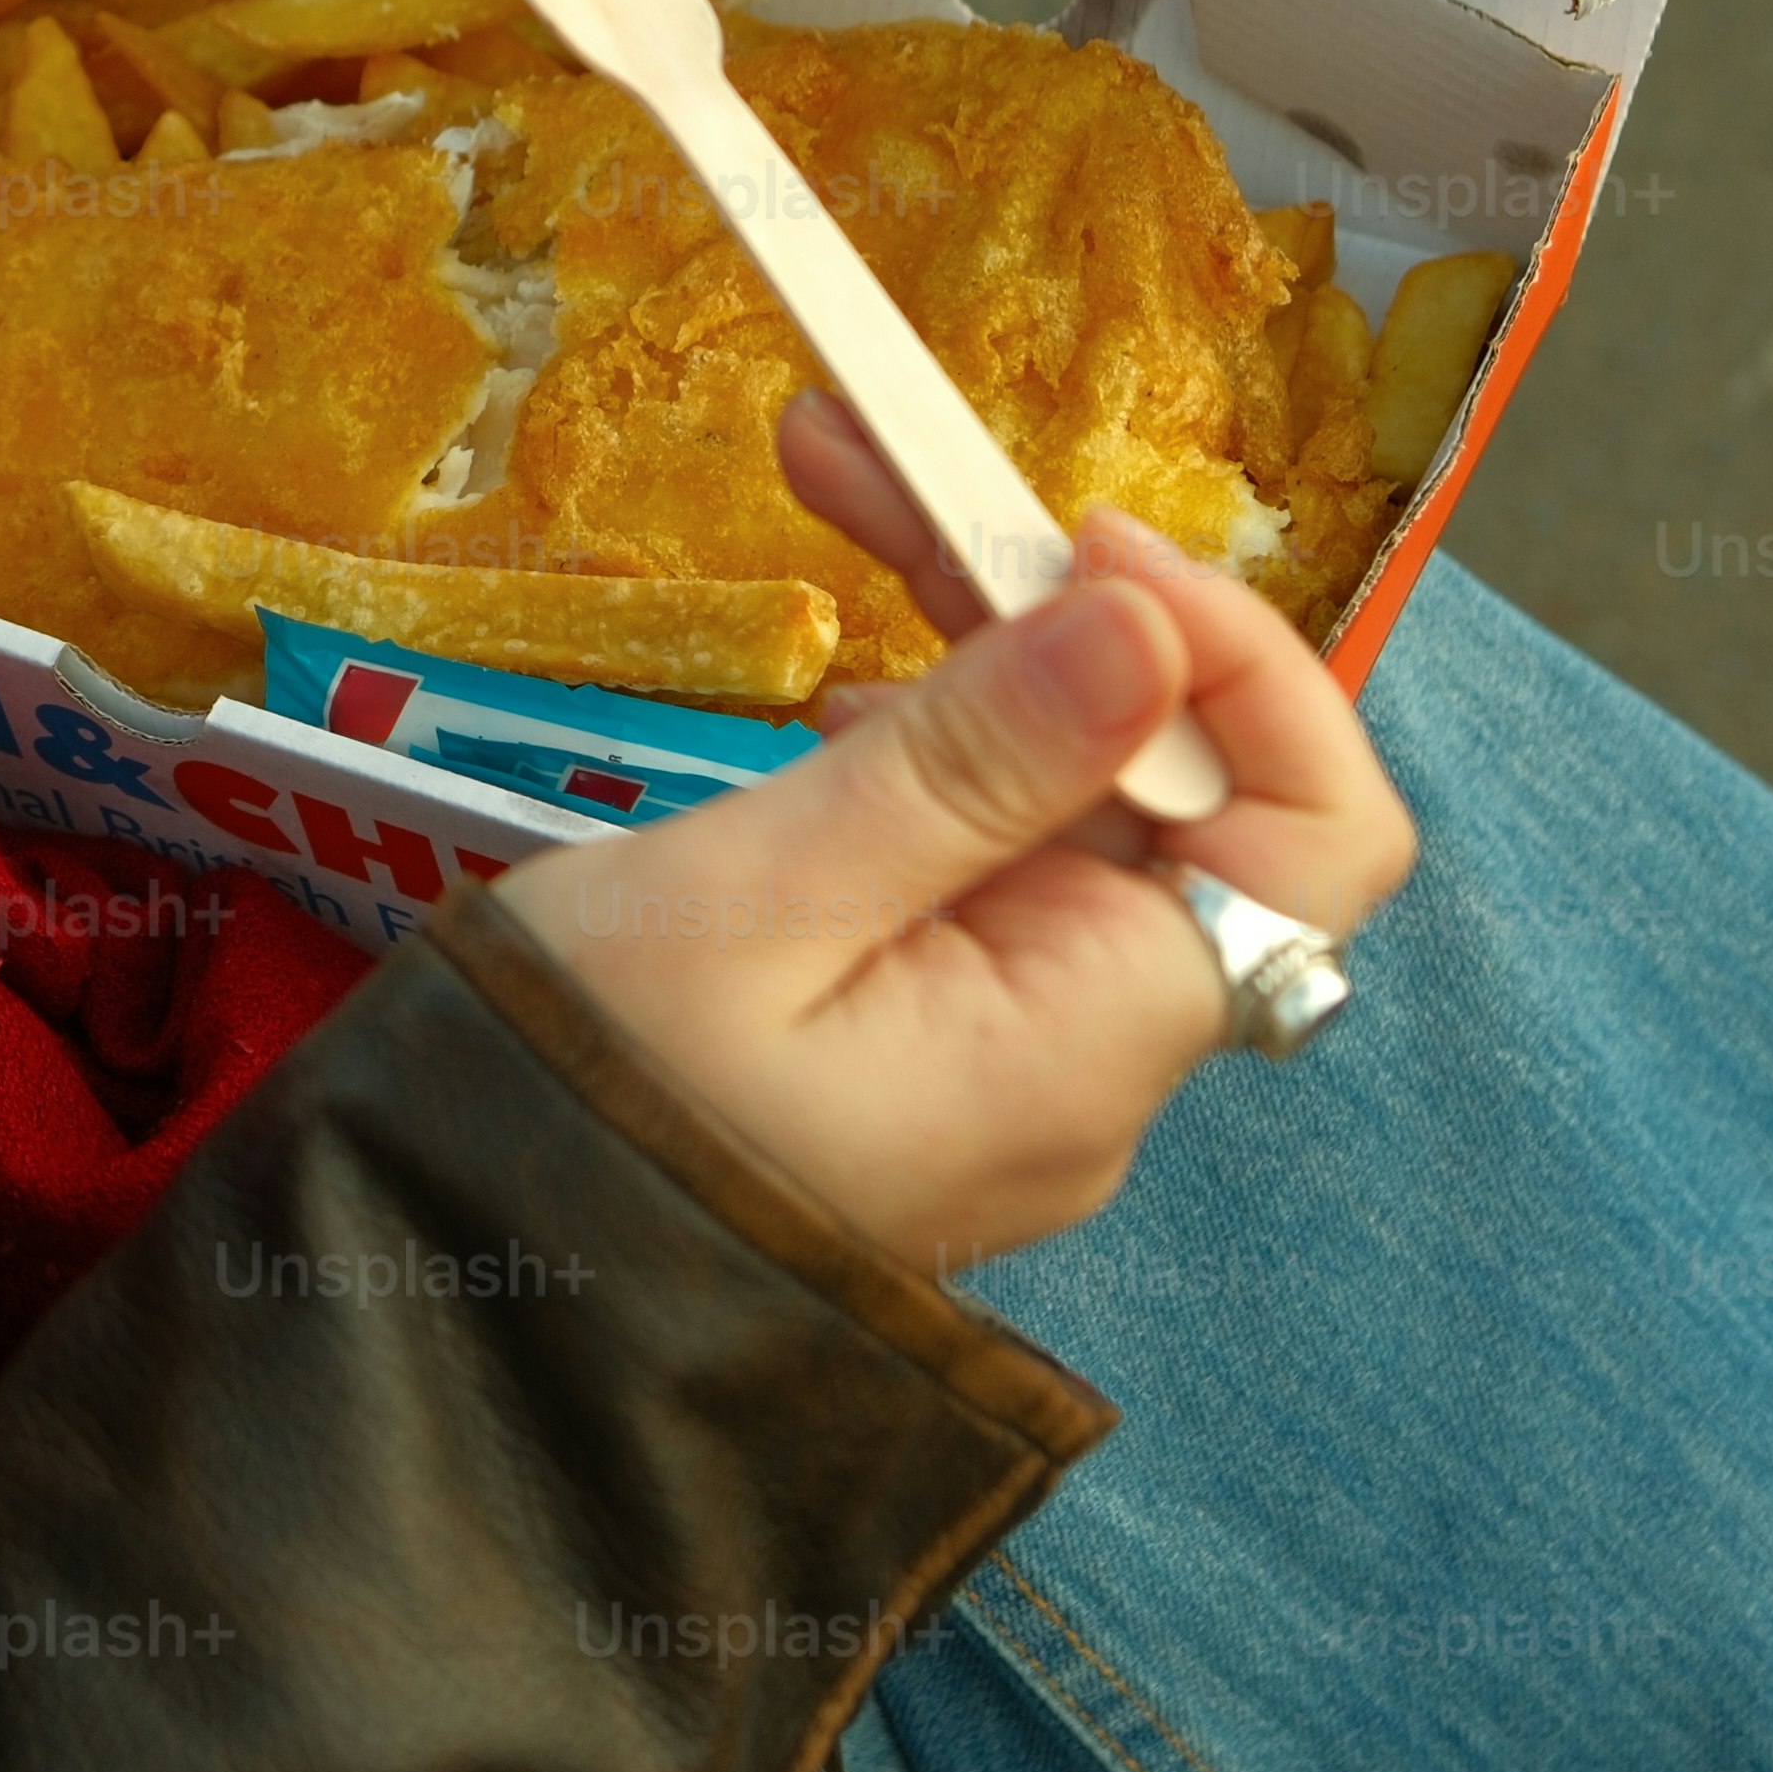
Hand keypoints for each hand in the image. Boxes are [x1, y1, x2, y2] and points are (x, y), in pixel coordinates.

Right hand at [494, 407, 1417, 1285]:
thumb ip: (961, 765)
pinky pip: (981, 876)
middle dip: (1051, 602)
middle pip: (1170, 791)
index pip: (1318, 840)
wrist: (454, 1317)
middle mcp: (1086, 1062)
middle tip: (872, 454)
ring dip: (975, 650)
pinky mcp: (927, 1052)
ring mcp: (1010, 1064)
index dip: (1243, 665)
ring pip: (1067, 813)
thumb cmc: (578, 1114)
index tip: (1079, 549)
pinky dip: (924, 752)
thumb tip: (1144, 624)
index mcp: (1084, 1040)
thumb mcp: (752, 904)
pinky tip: (826, 693)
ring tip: (829, 499)